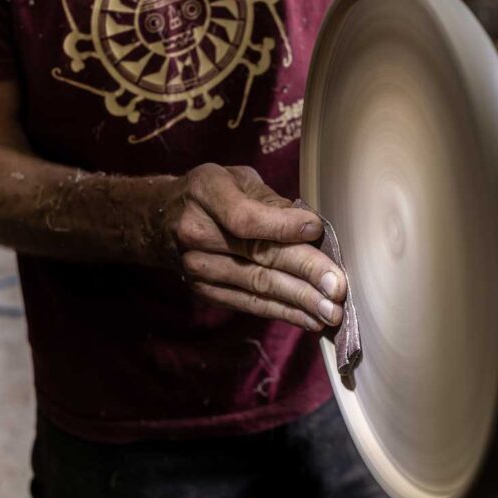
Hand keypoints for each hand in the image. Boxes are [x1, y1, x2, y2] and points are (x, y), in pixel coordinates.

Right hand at [159, 163, 345, 331]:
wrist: (159, 221)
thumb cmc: (212, 193)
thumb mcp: (235, 178)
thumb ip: (269, 201)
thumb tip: (310, 226)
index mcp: (206, 192)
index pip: (245, 218)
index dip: (282, 226)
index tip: (317, 229)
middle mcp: (197, 233)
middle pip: (258, 256)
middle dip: (304, 272)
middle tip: (338, 287)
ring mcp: (199, 268)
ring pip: (258, 285)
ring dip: (300, 301)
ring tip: (332, 311)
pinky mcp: (207, 292)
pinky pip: (250, 304)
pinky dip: (283, 313)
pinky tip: (311, 319)